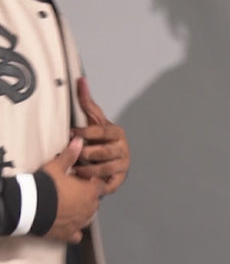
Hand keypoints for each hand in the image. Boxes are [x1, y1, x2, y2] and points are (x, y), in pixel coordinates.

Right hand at [42, 137, 105, 243]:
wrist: (31, 206)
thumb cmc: (46, 184)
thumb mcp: (57, 166)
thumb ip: (70, 154)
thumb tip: (79, 141)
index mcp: (90, 192)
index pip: (100, 185)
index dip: (93, 180)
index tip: (83, 178)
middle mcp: (90, 209)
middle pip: (95, 201)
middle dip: (87, 196)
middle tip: (73, 191)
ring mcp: (80, 223)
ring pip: (88, 218)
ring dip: (82, 212)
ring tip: (69, 206)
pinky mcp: (69, 234)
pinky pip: (77, 235)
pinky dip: (74, 231)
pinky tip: (68, 227)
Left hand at [71, 77, 129, 194]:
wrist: (111, 157)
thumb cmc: (99, 138)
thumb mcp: (93, 119)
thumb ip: (86, 101)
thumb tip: (80, 80)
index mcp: (117, 133)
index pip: (100, 132)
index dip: (83, 133)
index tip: (71, 134)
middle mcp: (123, 149)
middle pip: (100, 152)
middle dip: (84, 154)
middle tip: (73, 154)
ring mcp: (123, 165)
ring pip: (102, 169)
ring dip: (86, 170)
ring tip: (74, 168)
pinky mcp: (120, 179)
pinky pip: (107, 183)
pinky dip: (96, 183)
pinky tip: (85, 180)